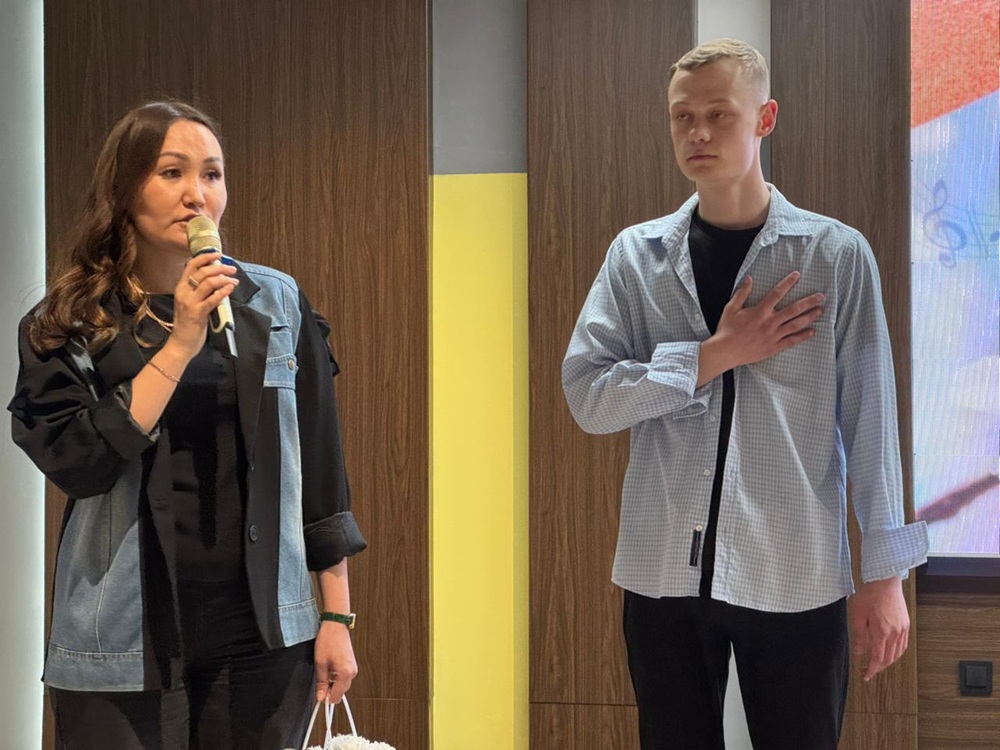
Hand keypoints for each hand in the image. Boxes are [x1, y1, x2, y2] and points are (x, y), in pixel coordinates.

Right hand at [164, 251, 238, 360]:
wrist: (181, 343)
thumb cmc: (188, 323)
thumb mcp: (190, 302)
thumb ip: (199, 290)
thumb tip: (216, 278)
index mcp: (181, 287)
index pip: (191, 265)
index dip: (205, 257)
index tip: (218, 254)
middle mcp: (183, 292)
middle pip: (203, 272)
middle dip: (220, 267)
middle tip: (232, 269)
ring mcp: (190, 302)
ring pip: (208, 282)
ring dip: (224, 278)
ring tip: (234, 280)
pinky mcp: (198, 313)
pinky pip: (213, 299)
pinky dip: (223, 291)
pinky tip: (230, 288)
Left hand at [314, 621, 357, 703]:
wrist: (336, 625)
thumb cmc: (328, 640)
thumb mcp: (320, 663)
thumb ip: (321, 682)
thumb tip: (321, 696)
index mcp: (345, 674)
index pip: (336, 697)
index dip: (326, 698)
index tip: (319, 694)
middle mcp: (352, 673)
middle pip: (340, 693)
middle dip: (329, 690)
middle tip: (319, 679)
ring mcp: (353, 669)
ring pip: (342, 685)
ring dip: (333, 683)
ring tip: (325, 669)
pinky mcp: (352, 665)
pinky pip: (344, 678)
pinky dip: (336, 677)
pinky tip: (330, 667)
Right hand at [698, 272, 823, 385]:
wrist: (725, 352)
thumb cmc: (726, 330)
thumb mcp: (731, 308)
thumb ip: (742, 293)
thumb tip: (749, 278)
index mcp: (760, 311)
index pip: (777, 293)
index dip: (788, 282)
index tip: (797, 275)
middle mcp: (769, 322)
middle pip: (794, 309)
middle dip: (809, 302)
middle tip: (821, 296)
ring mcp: (773, 335)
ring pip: (796, 324)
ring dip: (809, 317)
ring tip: (820, 311)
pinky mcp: (773, 347)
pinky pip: (791, 341)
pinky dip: (803, 336)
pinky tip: (812, 332)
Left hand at [850, 576, 909, 681]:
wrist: (885, 581)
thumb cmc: (870, 595)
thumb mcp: (858, 615)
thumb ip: (858, 636)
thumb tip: (858, 653)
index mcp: (882, 632)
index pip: (878, 658)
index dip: (872, 670)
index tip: (866, 676)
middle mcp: (895, 633)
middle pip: (889, 659)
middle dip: (879, 667)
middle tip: (869, 670)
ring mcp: (903, 629)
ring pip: (898, 654)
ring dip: (888, 661)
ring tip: (877, 663)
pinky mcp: (906, 624)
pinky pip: (903, 645)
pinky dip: (896, 652)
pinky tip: (889, 652)